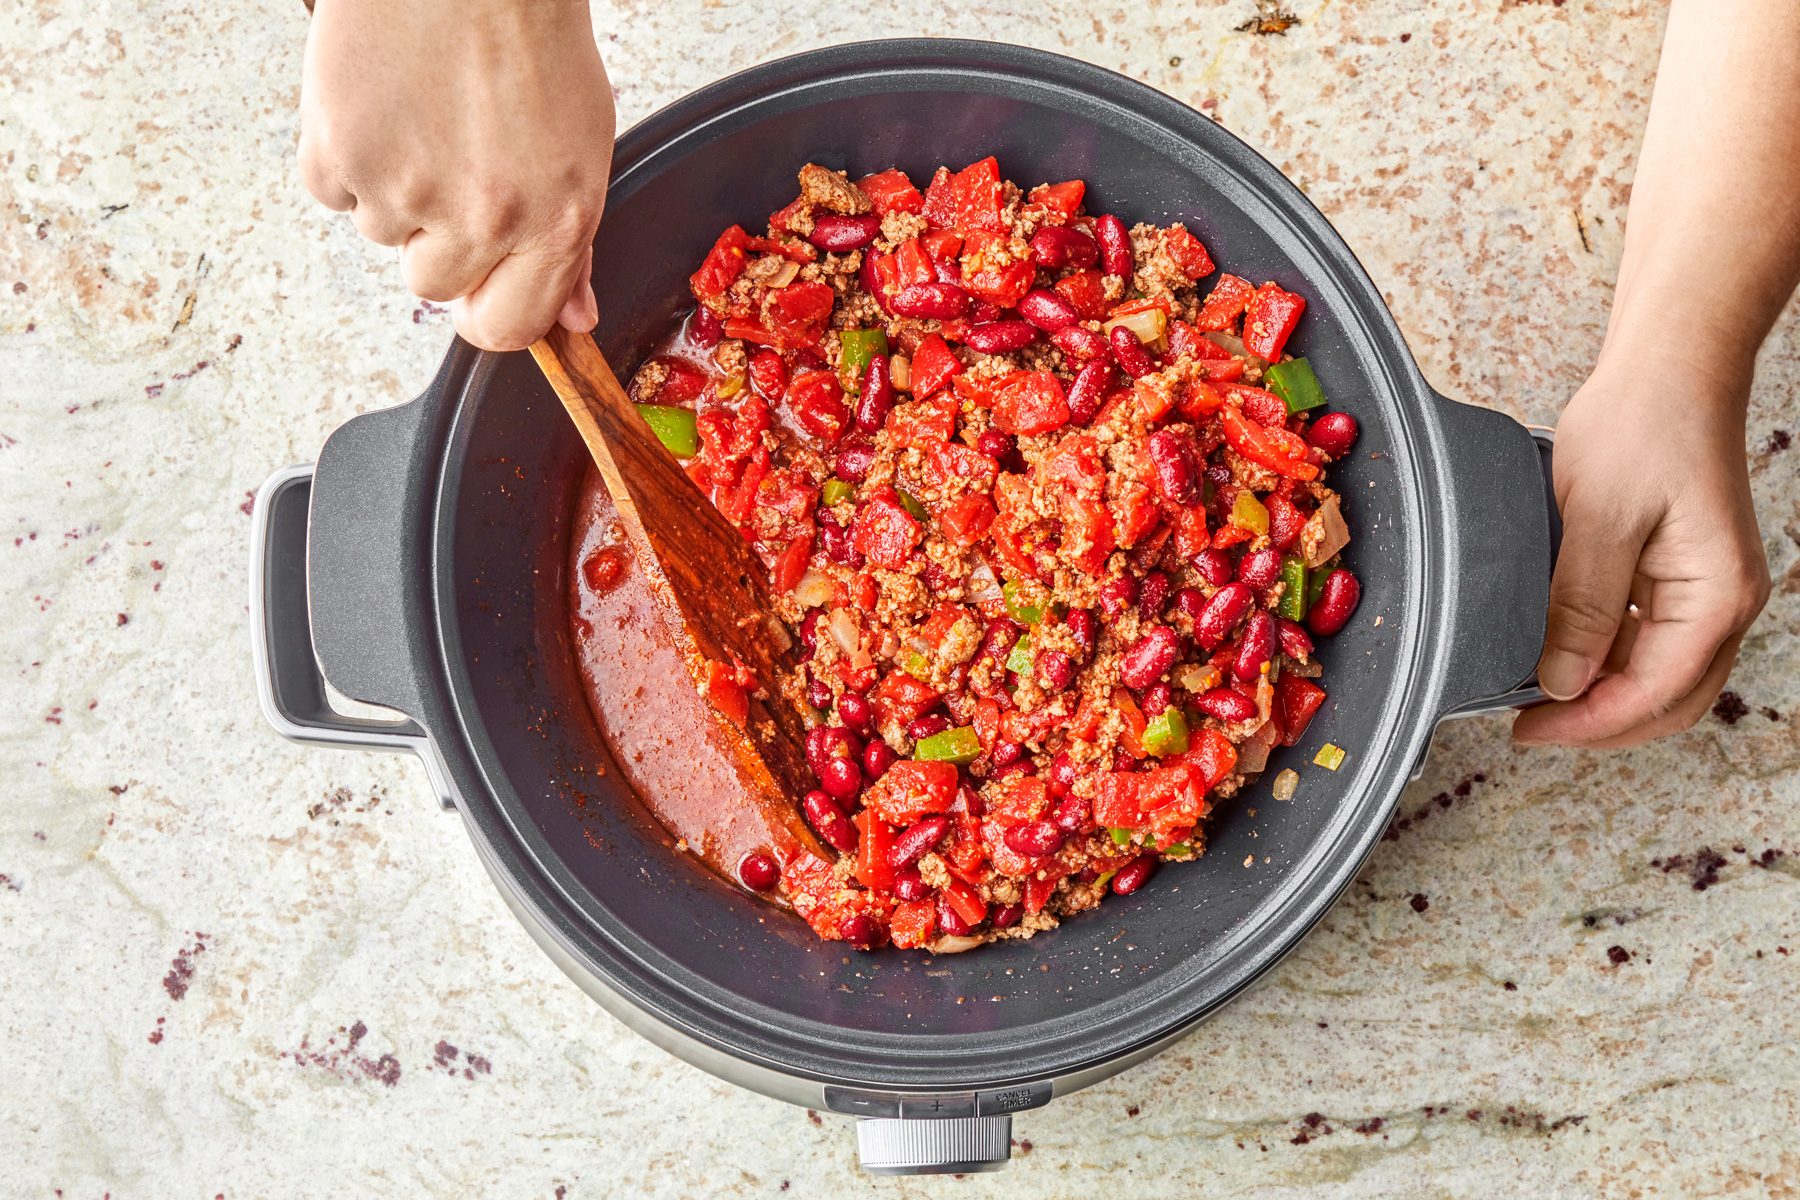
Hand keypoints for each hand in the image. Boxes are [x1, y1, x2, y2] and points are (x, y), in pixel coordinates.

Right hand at [298, 0, 614, 350]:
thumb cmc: (527, 37)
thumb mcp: (583, 144)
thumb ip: (574, 242)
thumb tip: (573, 315)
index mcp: (554, 223)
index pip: (507, 328)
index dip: (487, 313)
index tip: (479, 292)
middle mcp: (483, 218)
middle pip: (434, 286)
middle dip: (436, 240)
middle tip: (451, 164)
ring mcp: (406, 190)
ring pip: (381, 235)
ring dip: (392, 190)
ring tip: (421, 116)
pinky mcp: (341, 153)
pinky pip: (331, 191)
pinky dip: (346, 154)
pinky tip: (381, 104)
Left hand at [1512, 353, 1769, 746]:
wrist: (1670, 368)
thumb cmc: (1644, 424)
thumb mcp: (1598, 515)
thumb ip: (1582, 604)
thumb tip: (1562, 682)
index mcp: (1715, 595)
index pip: (1655, 693)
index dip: (1589, 723)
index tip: (1529, 729)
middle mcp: (1724, 603)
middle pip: (1667, 700)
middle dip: (1599, 724)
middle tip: (1528, 726)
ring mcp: (1707, 591)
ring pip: (1660, 676)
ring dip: (1604, 696)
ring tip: (1535, 696)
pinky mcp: (1683, 576)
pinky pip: (1651, 641)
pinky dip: (1609, 661)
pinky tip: (1561, 655)